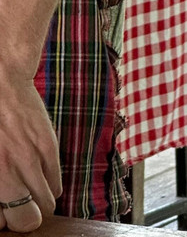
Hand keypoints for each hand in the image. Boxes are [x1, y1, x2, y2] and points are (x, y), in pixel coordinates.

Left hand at [0, 76, 60, 232]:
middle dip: (25, 216)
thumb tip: (3, 207)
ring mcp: (33, 160)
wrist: (0, 86)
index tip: (6, 212)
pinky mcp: (50, 147)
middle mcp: (12, 173)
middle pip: (32, 218)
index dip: (11, 221)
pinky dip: (50, 183)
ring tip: (27, 188)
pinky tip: (36, 173)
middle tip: (16, 204)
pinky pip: (58, 181)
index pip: (17, 221)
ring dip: (39, 201)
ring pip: (49, 202)